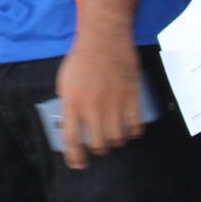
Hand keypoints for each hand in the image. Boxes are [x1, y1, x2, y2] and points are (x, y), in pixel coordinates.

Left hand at [53, 34, 142, 170]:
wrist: (104, 37)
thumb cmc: (82, 58)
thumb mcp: (64, 83)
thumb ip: (68, 105)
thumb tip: (72, 125)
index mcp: (72, 104)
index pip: (71, 141)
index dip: (74, 157)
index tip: (78, 164)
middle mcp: (93, 108)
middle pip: (98, 145)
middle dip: (98, 149)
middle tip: (99, 145)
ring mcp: (114, 104)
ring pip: (117, 139)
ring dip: (116, 141)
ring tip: (114, 136)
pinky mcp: (132, 98)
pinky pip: (135, 126)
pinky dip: (133, 132)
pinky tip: (130, 129)